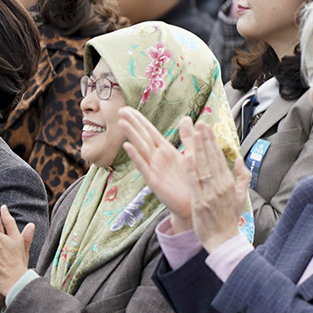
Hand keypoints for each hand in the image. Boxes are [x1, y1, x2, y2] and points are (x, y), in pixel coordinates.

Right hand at [119, 107, 191, 229]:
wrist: (193, 204)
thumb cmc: (191, 180)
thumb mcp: (191, 154)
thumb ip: (187, 136)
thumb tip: (186, 118)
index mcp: (165, 150)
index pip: (149, 131)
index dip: (138, 119)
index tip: (127, 108)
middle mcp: (157, 158)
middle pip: (142, 137)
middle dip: (132, 123)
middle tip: (119, 110)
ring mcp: (154, 169)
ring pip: (141, 148)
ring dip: (131, 135)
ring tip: (121, 123)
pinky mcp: (154, 181)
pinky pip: (143, 166)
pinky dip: (136, 156)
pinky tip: (127, 146)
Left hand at [186, 120, 249, 252]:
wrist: (223, 240)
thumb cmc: (229, 218)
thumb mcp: (241, 196)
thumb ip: (243, 176)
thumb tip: (239, 158)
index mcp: (229, 184)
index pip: (220, 158)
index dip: (213, 142)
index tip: (207, 127)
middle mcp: (220, 187)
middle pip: (212, 159)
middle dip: (206, 140)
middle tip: (201, 123)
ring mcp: (210, 194)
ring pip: (203, 168)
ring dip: (198, 149)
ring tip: (194, 133)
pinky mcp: (200, 203)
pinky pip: (195, 184)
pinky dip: (191, 169)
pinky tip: (187, 156)